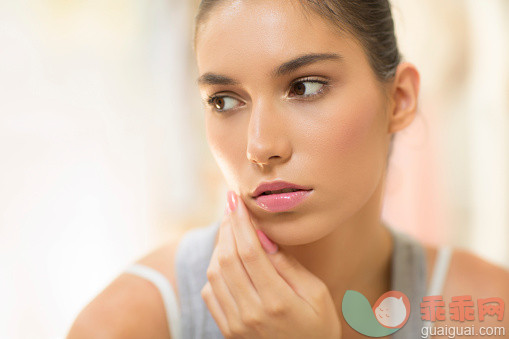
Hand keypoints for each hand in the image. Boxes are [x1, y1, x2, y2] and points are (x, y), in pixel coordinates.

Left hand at [200, 191, 341, 338]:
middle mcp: (251, 312)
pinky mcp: (228, 329)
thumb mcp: (316, 294)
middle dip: (228, 227)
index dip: (241, 222)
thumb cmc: (318, 327)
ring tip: (231, 230)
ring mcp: (235, 323)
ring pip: (214, 274)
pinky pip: (209, 293)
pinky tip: (226, 259)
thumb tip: (263, 237)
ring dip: (219, 246)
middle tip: (232, 207)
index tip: (236, 200)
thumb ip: (288, 266)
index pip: (250, 251)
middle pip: (227, 259)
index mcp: (277, 301)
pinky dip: (213, 270)